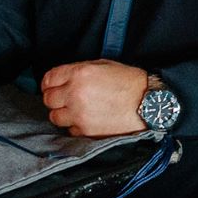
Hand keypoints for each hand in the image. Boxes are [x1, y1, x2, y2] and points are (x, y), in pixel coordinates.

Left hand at [39, 59, 153, 138]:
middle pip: (48, 100)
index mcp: (79, 74)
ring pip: (55, 117)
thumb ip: (79, 71)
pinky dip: (75, 126)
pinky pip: (70, 130)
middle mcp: (76, 94)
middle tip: (64, 99)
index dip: (49, 83)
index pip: (49, 79)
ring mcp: (79, 115)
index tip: (52, 86)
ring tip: (76, 111)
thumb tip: (62, 79)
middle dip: (55, 99)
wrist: (148, 104)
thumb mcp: (103, 65)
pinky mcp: (86, 131)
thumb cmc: (129, 82)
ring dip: (62, 114)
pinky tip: (87, 120)